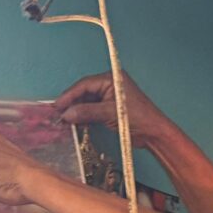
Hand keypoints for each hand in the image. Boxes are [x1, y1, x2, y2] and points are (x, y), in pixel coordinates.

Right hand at [53, 71, 172, 148]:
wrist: (154, 133)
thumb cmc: (139, 118)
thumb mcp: (110, 113)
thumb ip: (87, 112)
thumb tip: (67, 114)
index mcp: (111, 78)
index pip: (85, 84)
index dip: (69, 95)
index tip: (58, 106)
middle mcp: (110, 84)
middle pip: (84, 92)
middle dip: (72, 103)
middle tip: (58, 114)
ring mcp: (110, 97)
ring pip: (87, 101)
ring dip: (77, 110)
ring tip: (65, 120)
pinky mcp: (110, 109)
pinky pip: (93, 110)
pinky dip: (84, 116)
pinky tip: (76, 122)